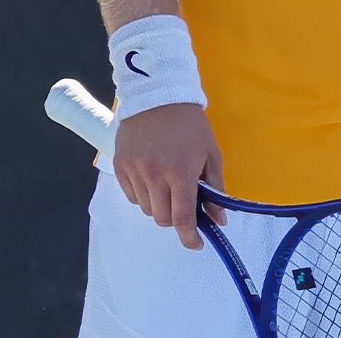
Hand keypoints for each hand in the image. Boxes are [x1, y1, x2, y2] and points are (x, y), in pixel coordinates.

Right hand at [113, 102, 226, 249]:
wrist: (159, 97)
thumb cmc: (190, 126)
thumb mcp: (211, 154)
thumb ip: (215, 189)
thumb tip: (220, 220)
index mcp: (180, 173)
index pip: (182, 219)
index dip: (190, 237)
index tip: (196, 244)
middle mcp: (154, 176)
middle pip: (162, 218)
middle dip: (175, 217)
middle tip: (184, 201)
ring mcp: (135, 171)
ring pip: (146, 209)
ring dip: (159, 205)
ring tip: (168, 183)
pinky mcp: (120, 166)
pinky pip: (131, 195)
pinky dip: (143, 194)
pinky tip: (152, 177)